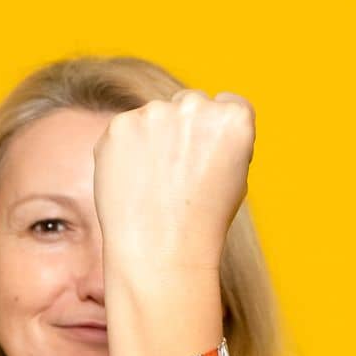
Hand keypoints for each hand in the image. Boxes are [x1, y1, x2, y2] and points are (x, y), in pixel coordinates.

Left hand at [92, 88, 255, 276]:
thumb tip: (202, 119)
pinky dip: (127, 150)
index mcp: (234, 119)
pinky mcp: (119, 125)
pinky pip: (126, 129)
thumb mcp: (235, 177)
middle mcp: (196, 107)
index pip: (229, 104)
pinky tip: (134, 181)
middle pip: (190, 104)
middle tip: (179, 174)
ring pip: (155, 115)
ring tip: (156, 183)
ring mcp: (155, 113)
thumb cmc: (203, 221)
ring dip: (154, 137)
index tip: (210, 158)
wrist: (161, 251)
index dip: (218, 133)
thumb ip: (222, 139)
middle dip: (185, 129)